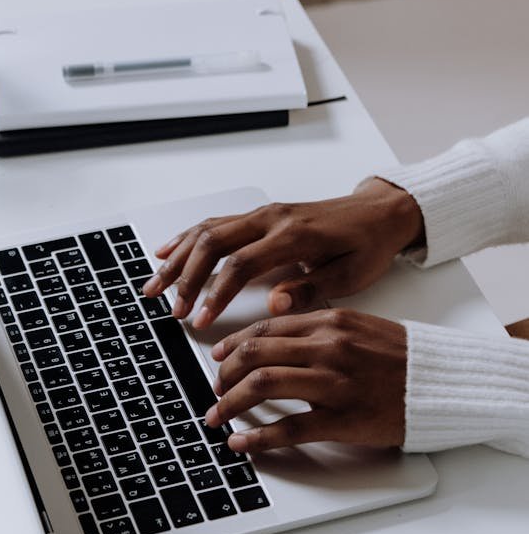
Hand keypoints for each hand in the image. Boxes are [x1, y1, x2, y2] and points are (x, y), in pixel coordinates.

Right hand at [142, 179, 423, 328]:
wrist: (379, 214)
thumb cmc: (367, 246)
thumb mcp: (350, 276)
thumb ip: (310, 289)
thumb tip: (275, 304)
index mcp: (294, 236)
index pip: (241, 264)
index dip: (216, 293)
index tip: (201, 320)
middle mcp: (273, 219)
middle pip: (214, 243)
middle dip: (187, 278)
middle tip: (173, 309)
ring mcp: (263, 214)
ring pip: (208, 230)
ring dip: (178, 259)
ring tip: (155, 285)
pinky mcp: (260, 215)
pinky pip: (216, 223)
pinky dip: (187, 238)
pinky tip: (167, 253)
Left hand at [206, 309, 406, 450]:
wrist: (443, 384)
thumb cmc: (401, 359)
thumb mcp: (358, 328)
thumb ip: (318, 330)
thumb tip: (276, 341)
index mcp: (329, 322)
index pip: (265, 329)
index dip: (233, 345)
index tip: (218, 358)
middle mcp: (327, 347)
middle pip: (255, 355)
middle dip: (224, 375)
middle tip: (215, 390)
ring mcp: (333, 383)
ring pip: (262, 386)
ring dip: (231, 403)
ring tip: (218, 416)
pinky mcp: (342, 419)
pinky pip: (288, 428)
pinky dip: (258, 437)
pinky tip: (241, 443)